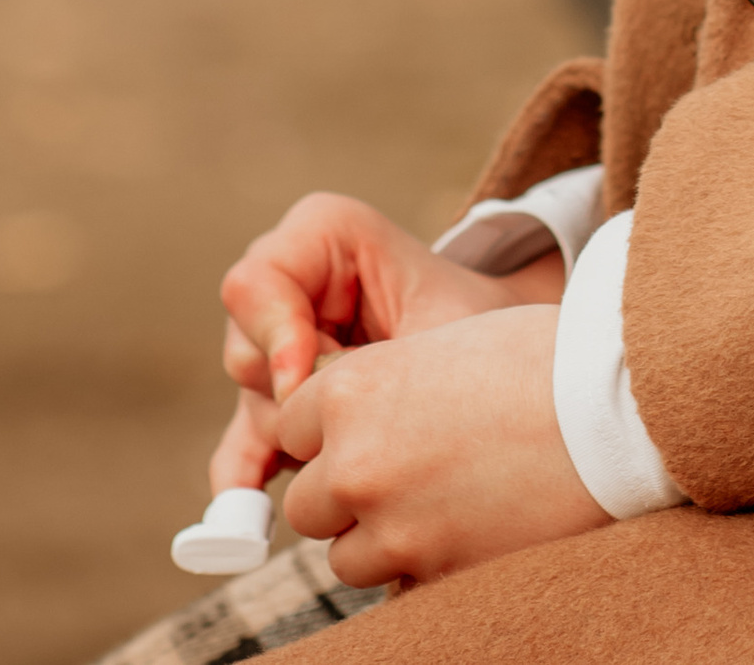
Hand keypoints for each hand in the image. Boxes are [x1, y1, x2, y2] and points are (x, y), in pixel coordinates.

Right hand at [212, 191, 561, 489]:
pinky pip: (246, 447)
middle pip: (246, 348)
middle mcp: (291, 285)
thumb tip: (293, 410)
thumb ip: (365, 361)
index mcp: (324, 235)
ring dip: (296, 440)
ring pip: (253, 403)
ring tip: (367, 443)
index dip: (274, 333)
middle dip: (293, 397)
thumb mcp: (437, 327)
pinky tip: (250, 518)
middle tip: (353, 417)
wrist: (508, 364)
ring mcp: (281, 348)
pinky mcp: (284, 404)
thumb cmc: (483, 326)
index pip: (256, 282)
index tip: (305, 378)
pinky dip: (250, 482)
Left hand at [274, 306, 611, 585]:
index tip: (368, 431)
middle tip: (406, 472)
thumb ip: (381, 387)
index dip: (330, 432)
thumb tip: (347, 426)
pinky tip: (463, 530)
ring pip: (344, 555)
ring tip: (441, 502)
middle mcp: (355, 460)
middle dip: (346, 493)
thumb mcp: (438, 346)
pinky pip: (395, 586)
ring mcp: (391, 526)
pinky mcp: (430, 573)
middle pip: (308, 502)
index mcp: (352, 389)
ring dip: (379, 536)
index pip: (292, 427)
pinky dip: (418, 568)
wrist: (609, 407)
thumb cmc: (537, 360)